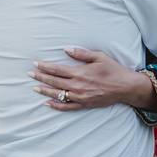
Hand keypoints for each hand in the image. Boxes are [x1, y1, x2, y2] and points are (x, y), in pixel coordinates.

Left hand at [28, 48, 156, 111]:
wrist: (126, 87)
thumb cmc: (113, 70)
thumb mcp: (99, 56)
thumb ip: (81, 53)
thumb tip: (66, 49)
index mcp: (80, 72)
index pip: (57, 69)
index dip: (45, 67)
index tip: (35, 64)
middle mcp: (78, 85)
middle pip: (54, 82)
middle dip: (40, 77)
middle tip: (29, 74)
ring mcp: (80, 97)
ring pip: (58, 95)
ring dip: (45, 91)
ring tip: (34, 88)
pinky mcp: (85, 104)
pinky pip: (67, 107)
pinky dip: (56, 106)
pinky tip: (47, 103)